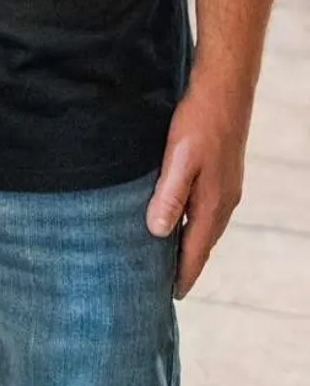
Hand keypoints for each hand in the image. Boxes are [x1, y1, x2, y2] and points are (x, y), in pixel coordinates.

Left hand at [146, 76, 249, 298]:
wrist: (224, 90)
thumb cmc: (199, 121)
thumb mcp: (179, 158)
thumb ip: (170, 195)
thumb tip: (159, 232)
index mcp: (213, 204)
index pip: (196, 251)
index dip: (183, 274)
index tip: (169, 295)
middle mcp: (224, 202)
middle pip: (202, 243)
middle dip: (184, 264)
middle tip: (161, 283)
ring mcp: (226, 189)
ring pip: (204, 226)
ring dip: (188, 243)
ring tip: (166, 256)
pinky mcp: (222, 175)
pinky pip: (206, 209)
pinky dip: (192, 222)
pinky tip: (178, 217)